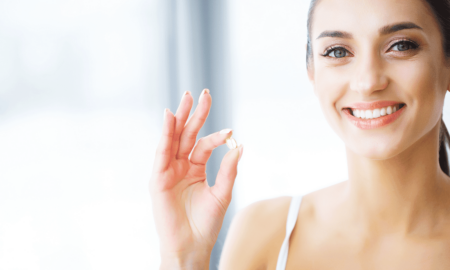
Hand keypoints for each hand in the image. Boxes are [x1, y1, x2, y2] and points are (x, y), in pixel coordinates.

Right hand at [149, 89, 242, 268]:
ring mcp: (168, 170)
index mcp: (196, 169)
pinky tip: (169, 117)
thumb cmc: (206, 224)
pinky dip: (164, 134)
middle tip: (203, 92)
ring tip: (186, 97)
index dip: (217, 136)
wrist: (191, 246)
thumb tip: (240, 145)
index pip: (204, 145)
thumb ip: (229, 170)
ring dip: (179, 117)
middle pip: (187, 134)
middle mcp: (181, 166)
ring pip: (173, 138)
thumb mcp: (222, 193)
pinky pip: (162, 152)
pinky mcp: (158, 178)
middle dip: (195, 114)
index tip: (230, 132)